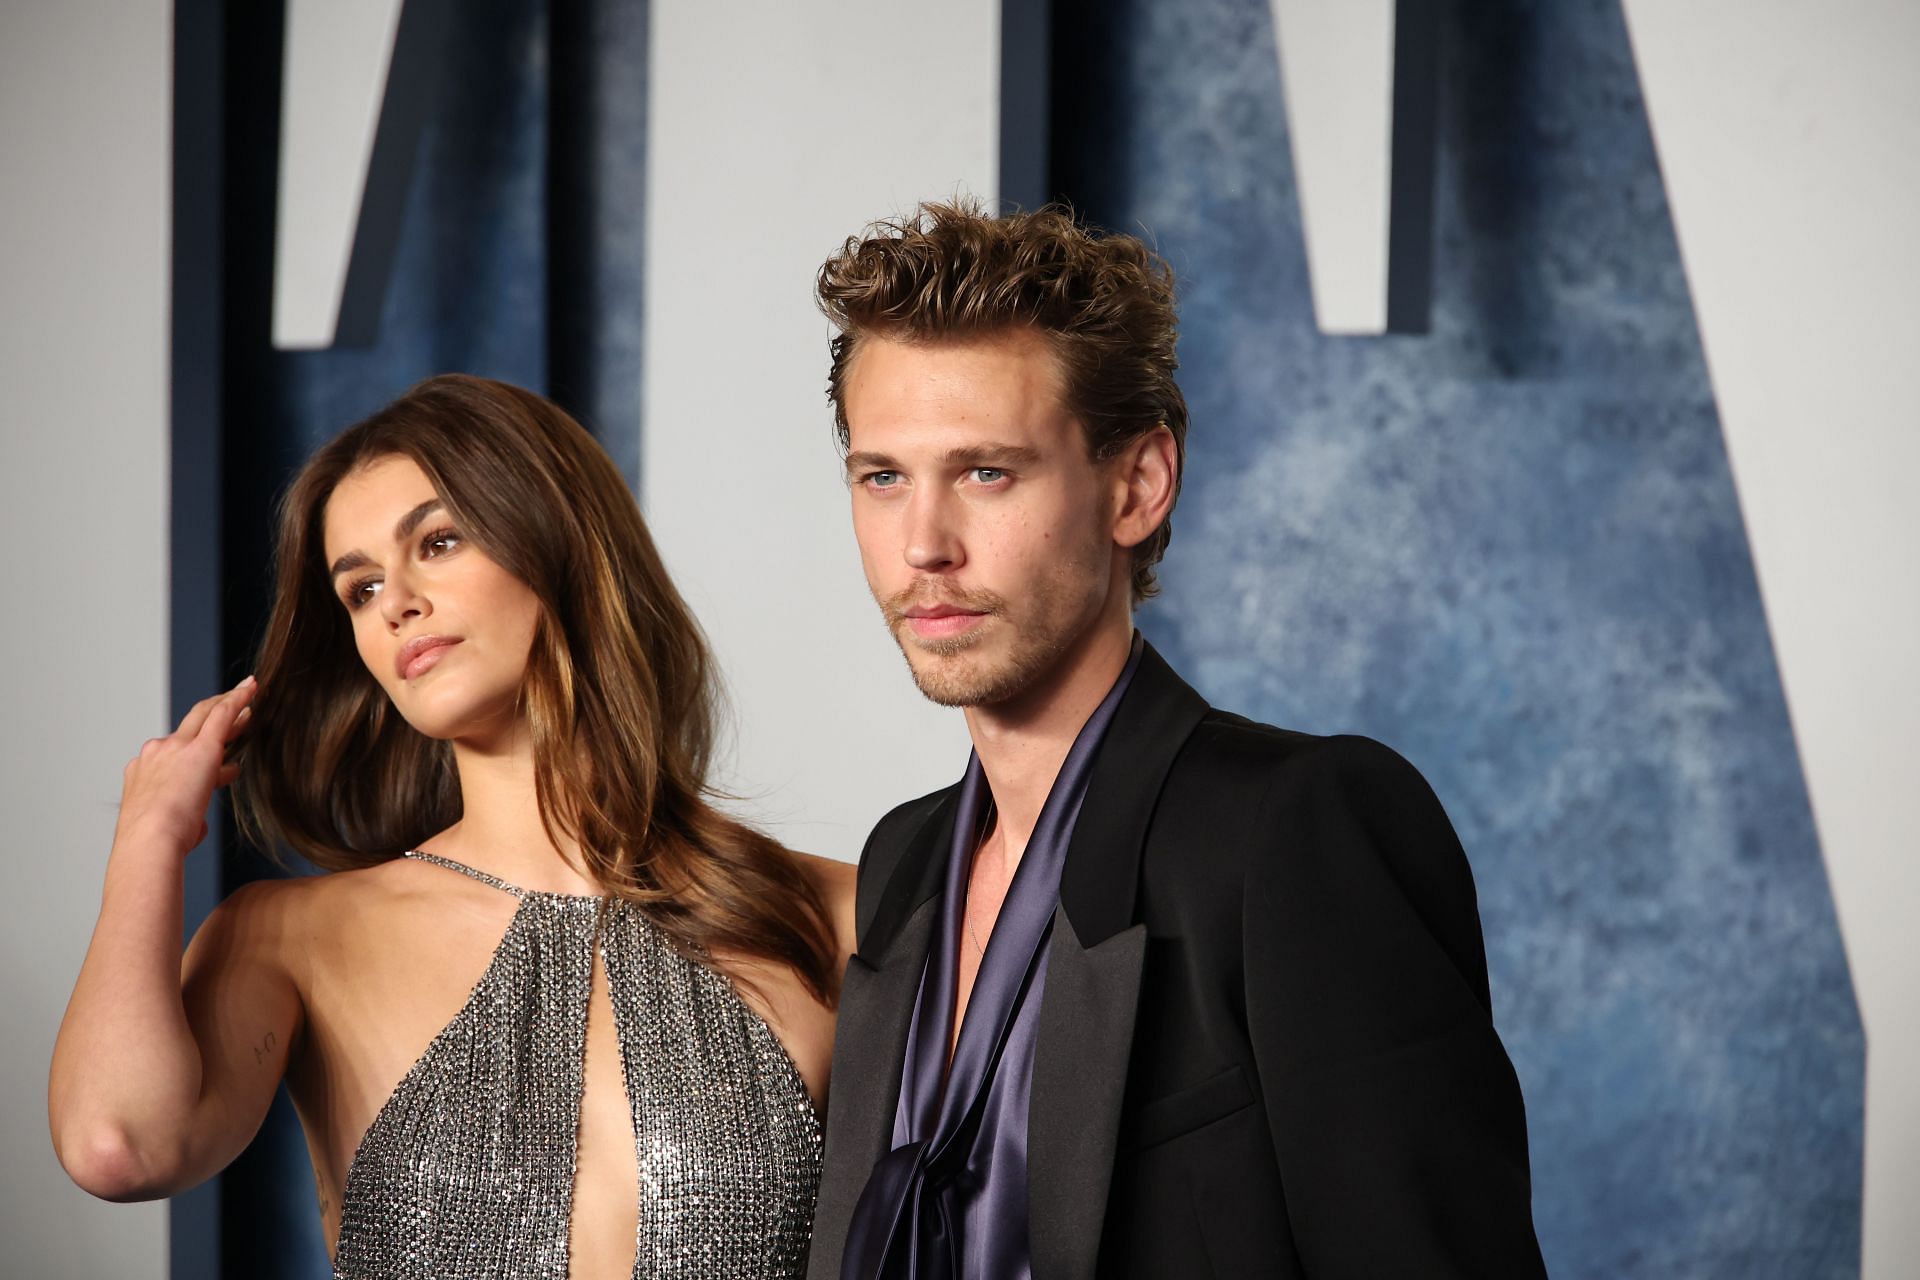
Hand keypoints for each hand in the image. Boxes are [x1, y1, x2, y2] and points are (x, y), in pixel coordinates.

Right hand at [113, 676, 257, 856]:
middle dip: (212, 714)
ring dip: (230, 708)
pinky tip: (253, 687)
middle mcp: (155, 754)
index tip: (212, 743)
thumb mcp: (169, 829)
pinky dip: (238, 699)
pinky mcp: (201, 748)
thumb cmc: (157, 845)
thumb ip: (186, 820)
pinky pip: (222, 715)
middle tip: (234, 708)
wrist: (149, 841)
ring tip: (250, 701)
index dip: (195, 746)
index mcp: (144, 773)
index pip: (176, 753)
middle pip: (189, 726)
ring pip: (206, 716)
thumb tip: (198, 826)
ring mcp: (175, 748)